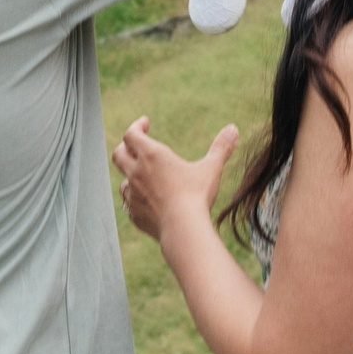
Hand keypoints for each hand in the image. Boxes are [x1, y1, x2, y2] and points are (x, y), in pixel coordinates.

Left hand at [112, 116, 238, 244]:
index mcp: (151, 155)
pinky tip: (148, 202)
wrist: (183, 229)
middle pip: (118, 154)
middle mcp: (136, 172)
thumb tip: (233, 129)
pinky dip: (136, 199)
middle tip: (138, 147)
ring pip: (123, 180)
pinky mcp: (134, 214)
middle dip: (126, 148)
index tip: (146, 124)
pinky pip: (129, 203)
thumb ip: (221, 147)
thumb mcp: (211, 168)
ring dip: (131, 176)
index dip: (136, 126)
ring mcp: (133, 194)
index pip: (131, 134)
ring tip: (145, 177)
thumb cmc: (196, 195)